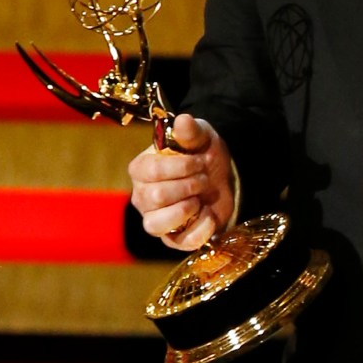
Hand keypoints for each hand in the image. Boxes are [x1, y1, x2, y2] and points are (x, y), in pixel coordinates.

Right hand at [128, 114, 235, 250]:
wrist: (221, 178)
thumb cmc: (201, 154)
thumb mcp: (200, 137)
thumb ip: (190, 131)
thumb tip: (182, 120)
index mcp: (141, 169)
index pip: (151, 171)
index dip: (180, 167)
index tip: (200, 161)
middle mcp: (142, 196)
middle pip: (156, 197)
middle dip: (189, 185)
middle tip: (204, 178)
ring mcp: (155, 220)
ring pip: (156, 225)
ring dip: (187, 209)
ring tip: (200, 199)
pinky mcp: (173, 239)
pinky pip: (181, 242)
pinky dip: (201, 229)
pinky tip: (209, 214)